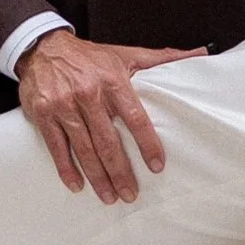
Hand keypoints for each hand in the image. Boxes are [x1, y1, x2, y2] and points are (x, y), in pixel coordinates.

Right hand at [16, 31, 204, 203]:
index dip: (147, 143)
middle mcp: (89, 94)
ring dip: (98, 176)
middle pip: (108, 141)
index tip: (157, 166)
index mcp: (113, 81)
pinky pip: (57, 147)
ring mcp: (64, 106)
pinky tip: (77, 185)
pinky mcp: (44, 114)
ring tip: (109, 197)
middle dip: (121, 172)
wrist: (43, 47)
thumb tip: (201, 54)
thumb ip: (162, 59)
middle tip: (131, 194)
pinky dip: (67, 169)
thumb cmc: (90, 56)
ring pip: (84, 148)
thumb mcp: (126, 54)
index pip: (135, 118)